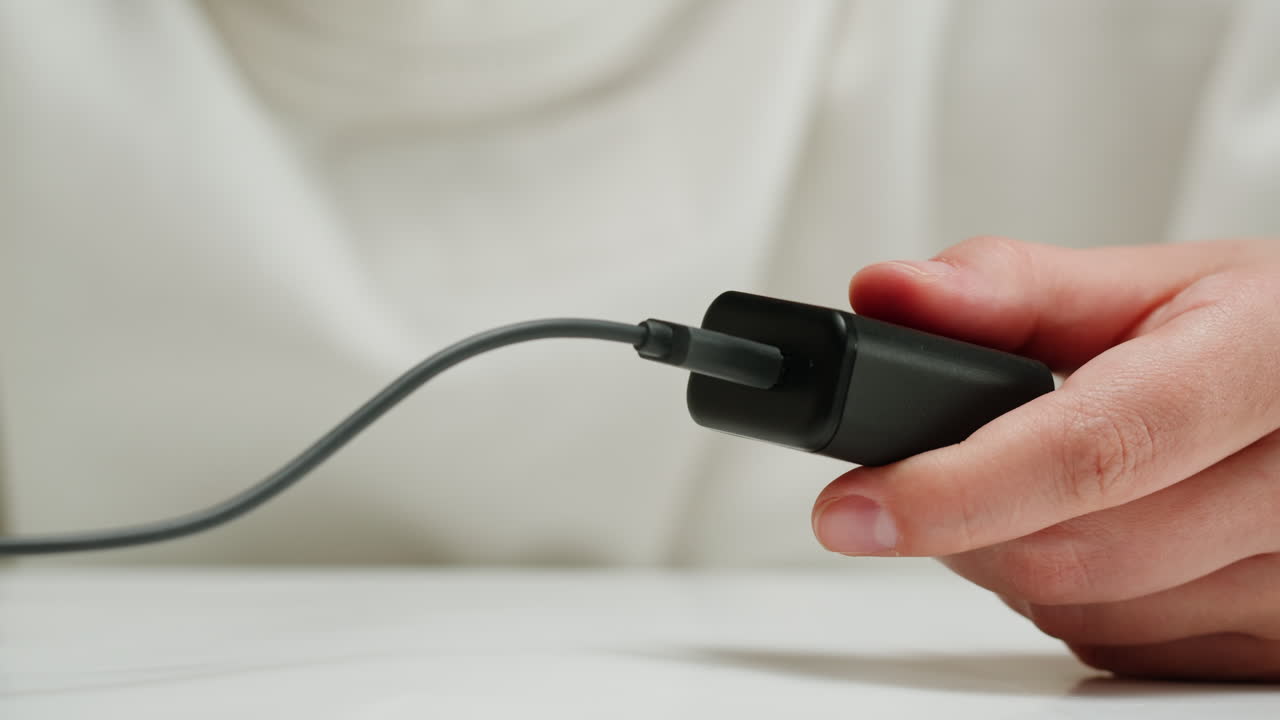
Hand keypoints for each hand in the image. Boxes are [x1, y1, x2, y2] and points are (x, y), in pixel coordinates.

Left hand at [811, 237, 1279, 681]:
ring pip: (1086, 614)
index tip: (855, 508)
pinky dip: (1079, 602)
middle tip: (939, 470)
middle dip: (968, 520)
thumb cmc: (1266, 334)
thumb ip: (1013, 288)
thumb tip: (888, 296)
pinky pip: (1126, 655)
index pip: (1095, 448)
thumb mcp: (1158, 283)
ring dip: (1019, 562)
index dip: (958, 488)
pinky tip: (1102, 534)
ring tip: (1045, 487)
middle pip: (1074, 552)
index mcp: (1266, 364)